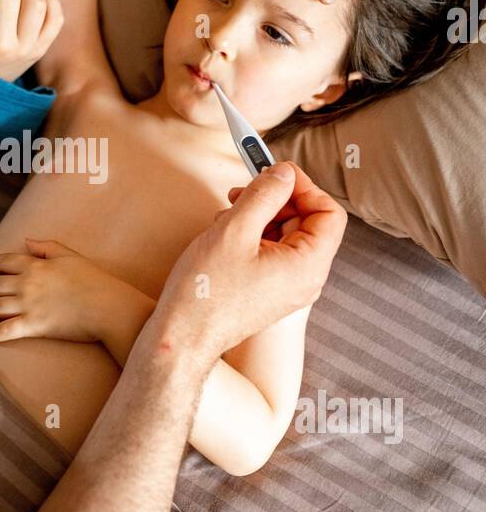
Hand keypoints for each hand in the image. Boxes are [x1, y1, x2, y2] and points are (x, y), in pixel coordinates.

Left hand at [0, 238, 137, 343]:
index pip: (3, 262)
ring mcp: (28, 305)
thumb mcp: (69, 255)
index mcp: (35, 264)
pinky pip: (6, 331)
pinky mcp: (34, 326)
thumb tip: (27, 240)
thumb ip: (46, 247)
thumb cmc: (93, 280)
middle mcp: (26, 283)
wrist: (106, 305)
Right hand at [144, 161, 346, 359]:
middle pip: (309, 222)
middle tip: (245, 188)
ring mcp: (288, 287)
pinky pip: (273, 252)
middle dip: (277, 199)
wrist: (182, 338)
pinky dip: (253, 235)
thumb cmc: (207, 292)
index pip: (329, 213)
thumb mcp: (235, 230)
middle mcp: (306, 279)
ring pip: (287, 235)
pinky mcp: (269, 291)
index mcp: (308, 266)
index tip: (275, 173)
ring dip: (261, 215)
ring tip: (228, 212)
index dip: (304, 187)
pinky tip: (225, 233)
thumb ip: (265, 194)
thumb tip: (283, 173)